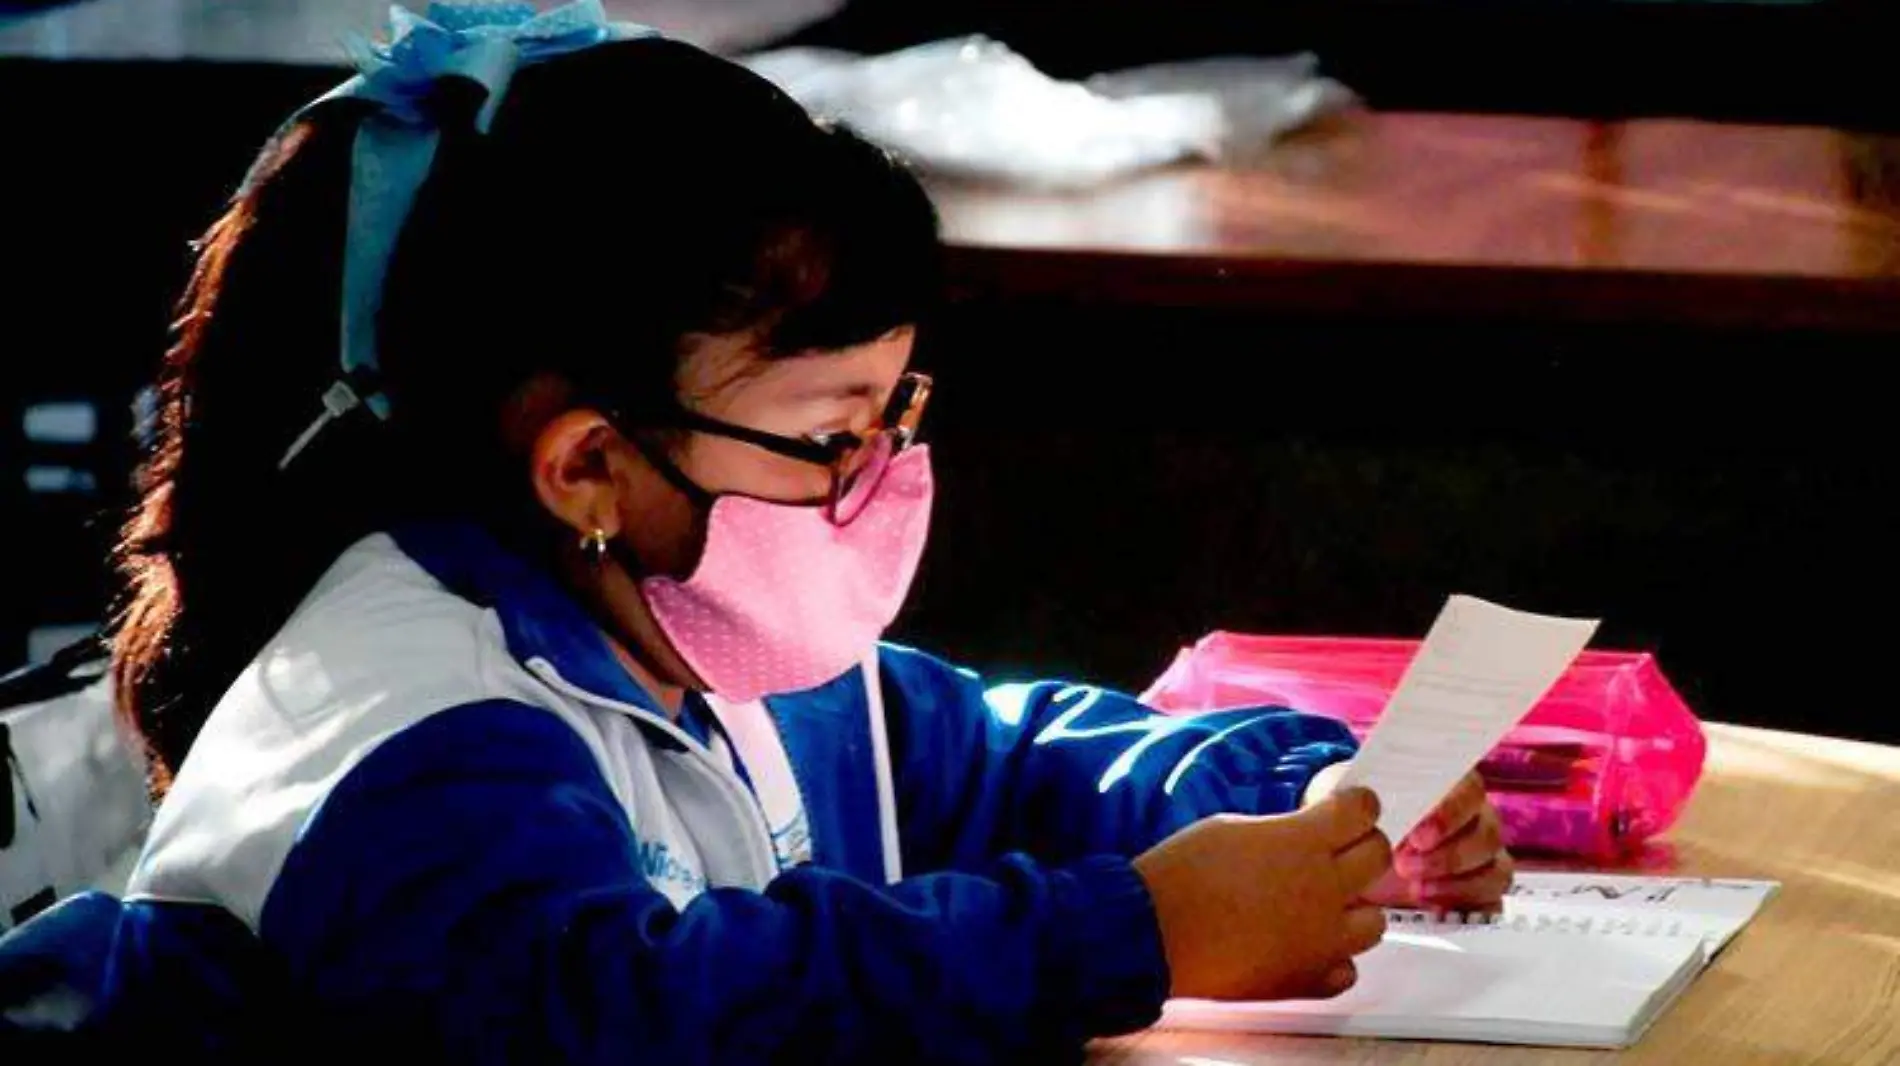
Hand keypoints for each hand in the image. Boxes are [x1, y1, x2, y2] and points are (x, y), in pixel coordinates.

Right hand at [1134, 788, 1392, 1000]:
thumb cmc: (1181, 874)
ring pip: (1374, 921)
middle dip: (1362, 846)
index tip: (1351, 807)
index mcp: (1304, 842)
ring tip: (1322, 906)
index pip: (1363, 811)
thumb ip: (1281, 833)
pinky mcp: (1307, 979)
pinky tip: (1305, 947)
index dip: (1358, 805)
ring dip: (1353, 909)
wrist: (1153, 933)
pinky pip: (1345, 970)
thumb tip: (1302, 838)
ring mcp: (1321, 939)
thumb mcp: (1231, 828)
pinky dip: (1332, 959)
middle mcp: (1324, 889)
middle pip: (1377, 857)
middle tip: (1339, 849)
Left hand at [1305, 764, 1512, 910]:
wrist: (1351, 851)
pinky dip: (1466, 903)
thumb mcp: (1345, 799)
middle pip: (1487, 832)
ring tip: (1414, 889)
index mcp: (1448, 784)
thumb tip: (1353, 800)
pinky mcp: (1480, 889)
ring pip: (1494, 867)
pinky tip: (1432, 904)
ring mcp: (1481, 854)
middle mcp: (1473, 817)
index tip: (1416, 834)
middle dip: (1448, 854)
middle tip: (1405, 865)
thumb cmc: (1355, 817)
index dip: (1449, 812)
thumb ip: (1353, 796)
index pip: (1469, 788)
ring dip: (1456, 881)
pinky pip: (1493, 898)